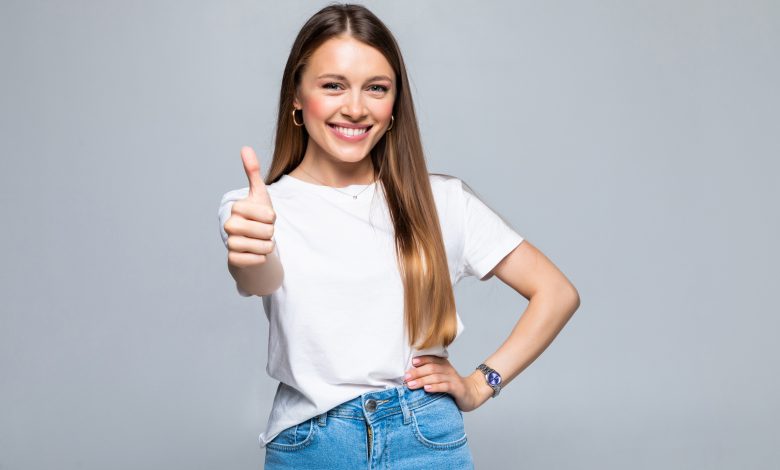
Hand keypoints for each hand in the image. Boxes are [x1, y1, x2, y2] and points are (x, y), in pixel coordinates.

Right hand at [224, 146, 276, 267]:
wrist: (250, 242)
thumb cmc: (257, 217)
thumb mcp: (259, 194)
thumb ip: (253, 172)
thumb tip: (245, 148)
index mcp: (237, 208)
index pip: (268, 214)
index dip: (272, 217)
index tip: (266, 217)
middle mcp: (230, 225)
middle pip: (267, 231)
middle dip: (272, 232)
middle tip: (264, 231)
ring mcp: (230, 243)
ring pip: (264, 247)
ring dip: (268, 245)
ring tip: (261, 242)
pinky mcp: (234, 260)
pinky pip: (257, 260)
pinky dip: (262, 258)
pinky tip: (255, 253)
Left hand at [403, 355, 493, 411]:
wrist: (472, 394)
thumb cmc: (452, 386)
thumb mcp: (441, 377)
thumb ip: (429, 374)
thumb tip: (410, 375)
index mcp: (443, 364)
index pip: (432, 359)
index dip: (422, 360)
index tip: (411, 363)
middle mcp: (448, 370)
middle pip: (431, 368)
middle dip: (417, 372)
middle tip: (406, 377)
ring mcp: (453, 379)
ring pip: (436, 377)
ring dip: (422, 380)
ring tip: (411, 385)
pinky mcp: (457, 388)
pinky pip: (445, 386)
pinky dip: (435, 387)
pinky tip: (427, 389)